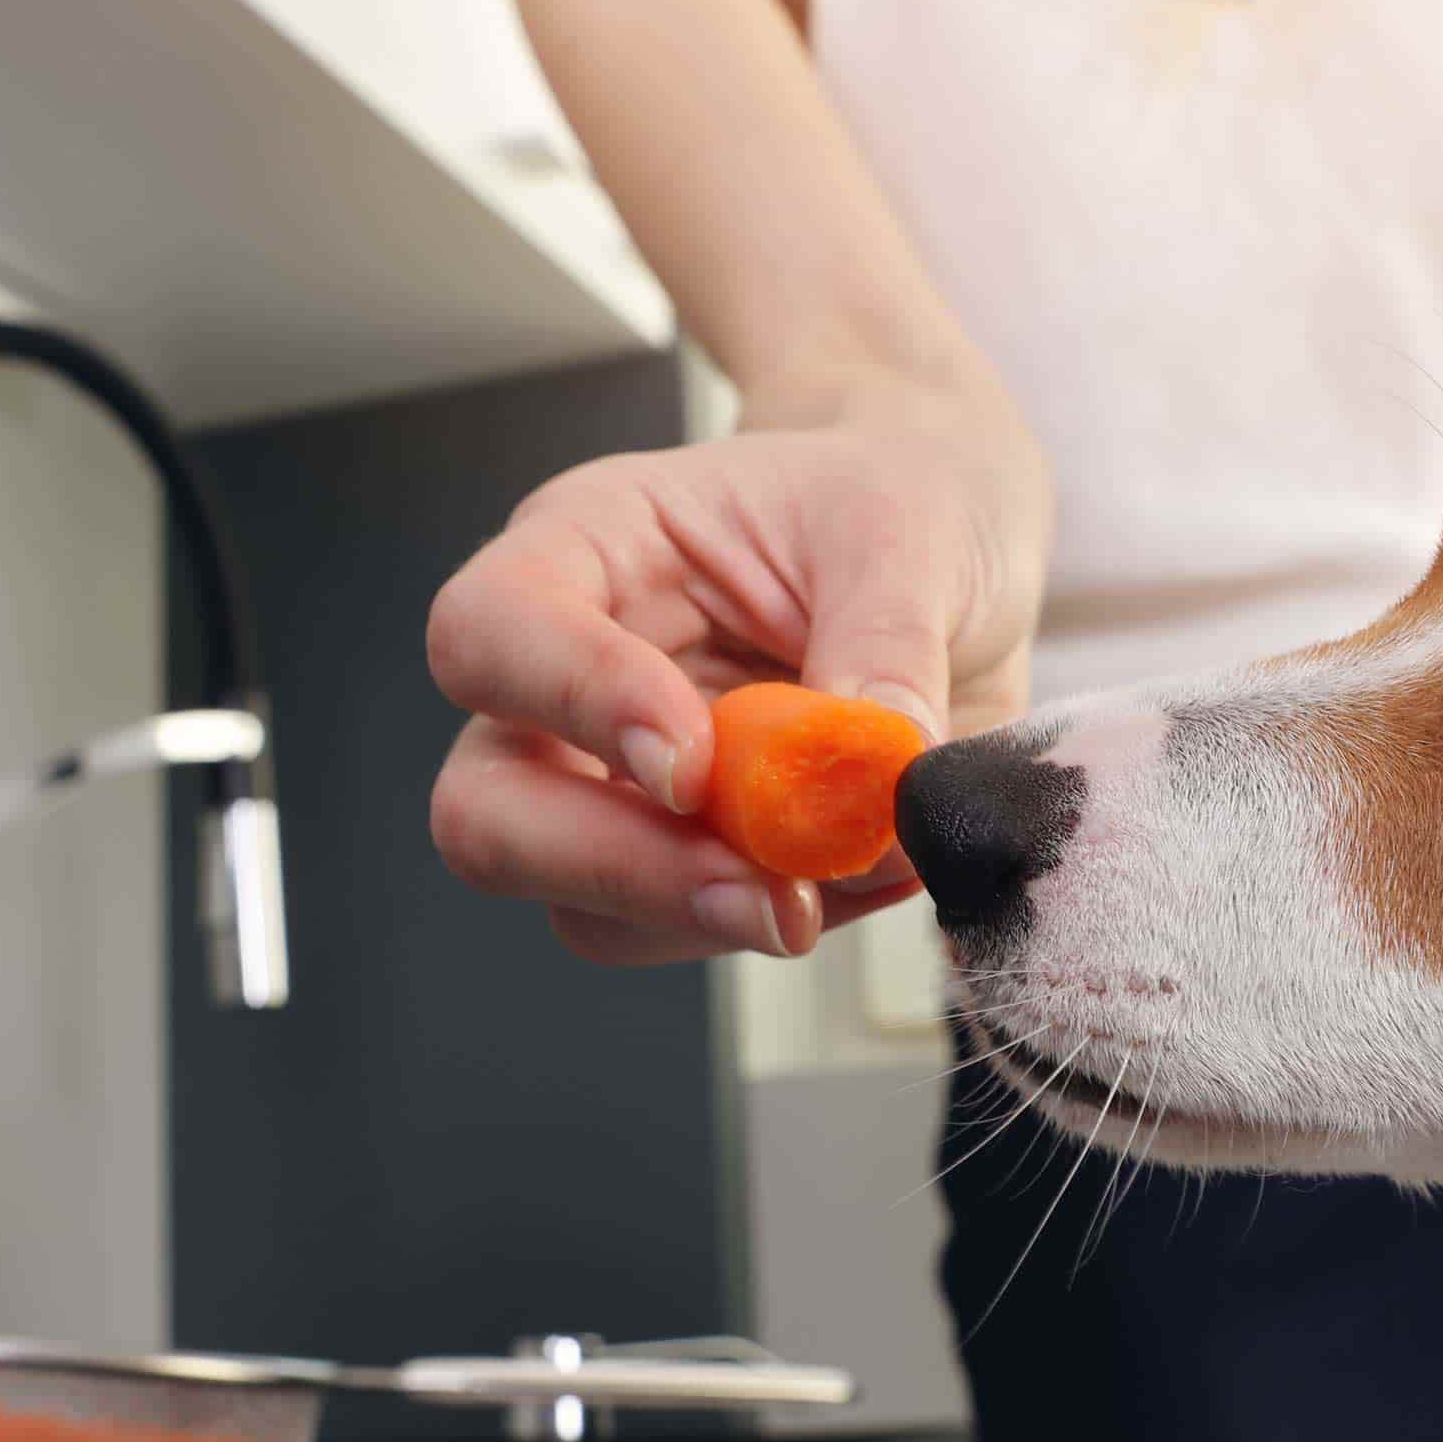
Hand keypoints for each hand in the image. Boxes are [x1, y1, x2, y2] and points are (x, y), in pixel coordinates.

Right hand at [426, 388, 1044, 963]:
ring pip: (579, 903)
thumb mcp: (911, 531)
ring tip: (857, 865)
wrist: (956, 566)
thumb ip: (886, 644)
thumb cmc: (895, 509)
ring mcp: (610, 789)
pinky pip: (681, 932)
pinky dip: (778, 919)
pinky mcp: (678, 863)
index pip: (491, 630)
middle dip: (622, 868)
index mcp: (588, 549)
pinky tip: (868, 868)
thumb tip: (873, 775)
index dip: (573, 703)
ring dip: (714, 913)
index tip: (693, 764)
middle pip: (486, 809)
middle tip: (768, 890)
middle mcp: (564, 680)